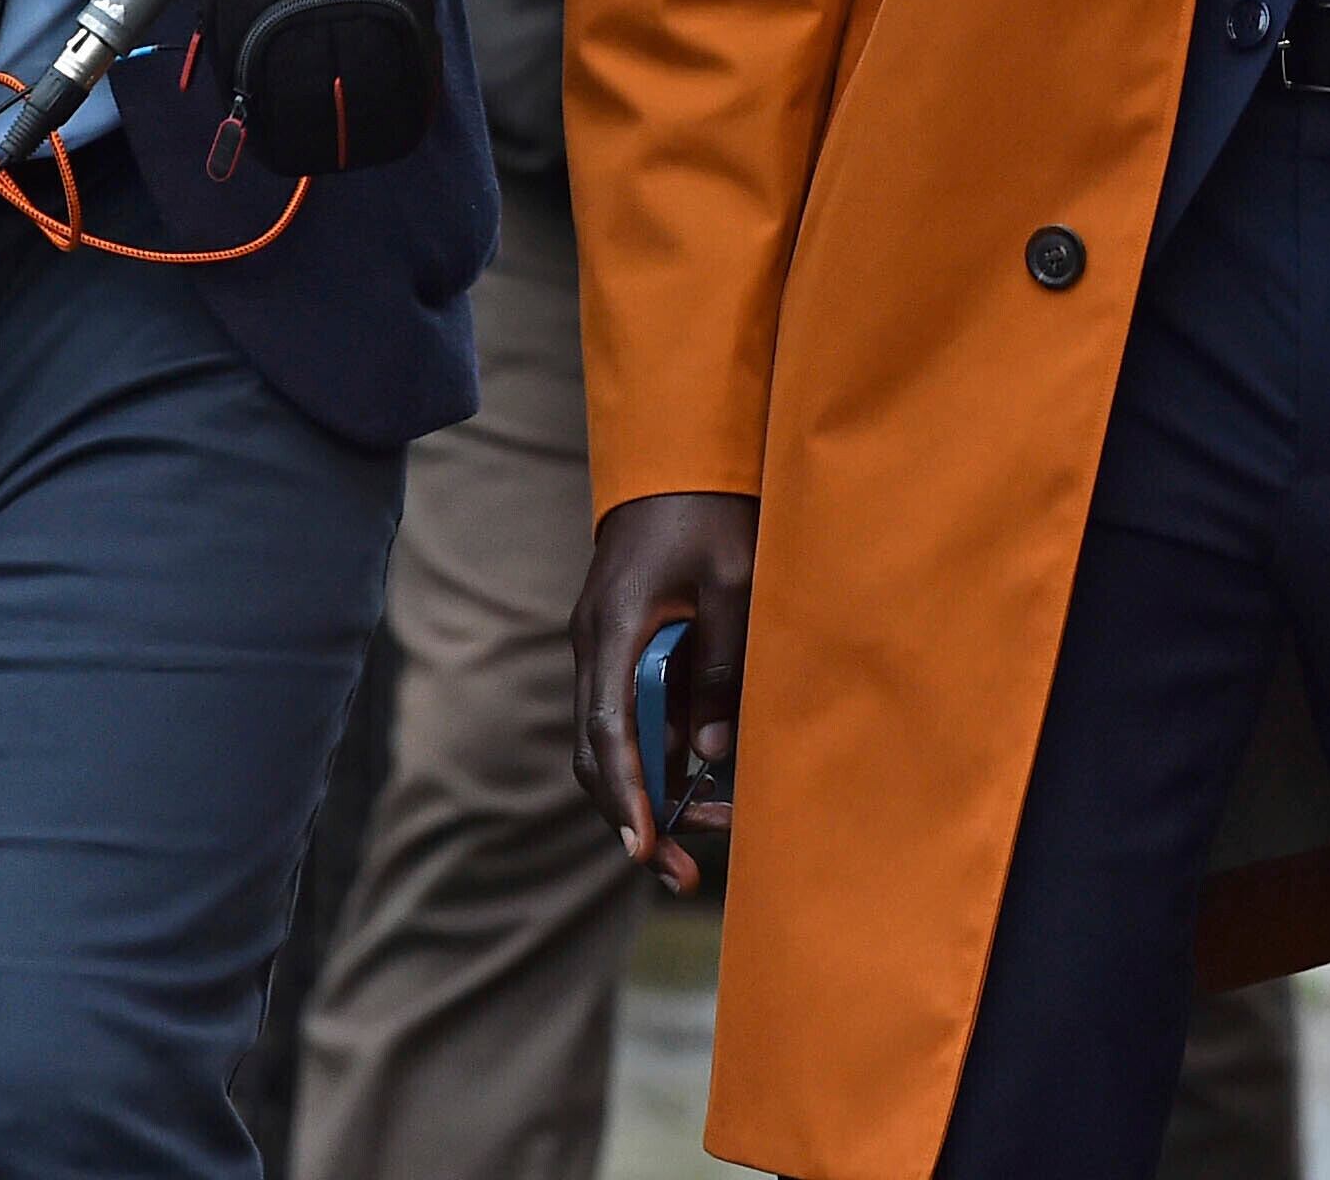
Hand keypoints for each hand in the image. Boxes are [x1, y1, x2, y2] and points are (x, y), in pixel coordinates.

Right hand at [572, 491, 757, 893]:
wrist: (679, 457)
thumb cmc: (712, 511)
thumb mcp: (735, 580)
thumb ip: (722, 663)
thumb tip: (711, 748)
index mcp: (613, 629)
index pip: (608, 732)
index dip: (625, 797)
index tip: (644, 850)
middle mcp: (594, 647)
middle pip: (597, 754)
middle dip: (634, 816)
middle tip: (680, 871)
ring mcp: (603, 650)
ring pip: (612, 743)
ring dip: (652, 791)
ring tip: (711, 828)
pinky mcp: (622, 650)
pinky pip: (631, 718)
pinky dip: (660, 756)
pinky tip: (704, 782)